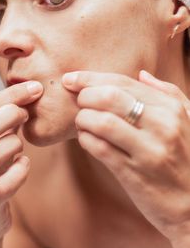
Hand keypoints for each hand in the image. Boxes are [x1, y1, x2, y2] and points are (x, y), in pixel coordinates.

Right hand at [0, 81, 43, 247]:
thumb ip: (1, 122)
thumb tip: (28, 93)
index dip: (10, 96)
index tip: (35, 89)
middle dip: (9, 116)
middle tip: (27, 115)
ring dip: (13, 145)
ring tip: (21, 147)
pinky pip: (3, 186)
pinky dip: (19, 172)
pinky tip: (23, 165)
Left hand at [62, 70, 189, 243]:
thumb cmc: (185, 159)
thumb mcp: (188, 121)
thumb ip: (169, 94)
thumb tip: (142, 74)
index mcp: (170, 109)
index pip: (122, 82)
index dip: (90, 78)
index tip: (70, 79)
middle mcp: (162, 126)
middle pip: (109, 97)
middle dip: (84, 96)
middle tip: (78, 103)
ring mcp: (148, 150)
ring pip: (101, 122)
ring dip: (83, 120)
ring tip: (83, 123)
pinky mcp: (133, 173)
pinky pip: (98, 148)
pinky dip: (85, 140)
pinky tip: (86, 139)